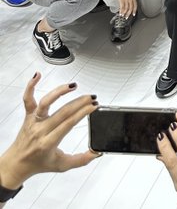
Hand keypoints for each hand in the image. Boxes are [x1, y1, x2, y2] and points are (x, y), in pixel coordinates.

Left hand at [0, 74, 98, 189]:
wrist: (16, 165)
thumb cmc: (38, 164)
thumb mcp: (61, 166)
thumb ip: (80, 160)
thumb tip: (96, 153)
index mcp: (48, 143)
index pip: (69, 123)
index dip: (83, 112)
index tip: (94, 106)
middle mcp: (40, 130)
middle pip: (63, 111)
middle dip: (80, 102)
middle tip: (92, 97)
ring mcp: (33, 121)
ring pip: (46, 102)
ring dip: (60, 91)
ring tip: (73, 86)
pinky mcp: (28, 115)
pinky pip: (28, 99)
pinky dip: (31, 86)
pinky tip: (37, 75)